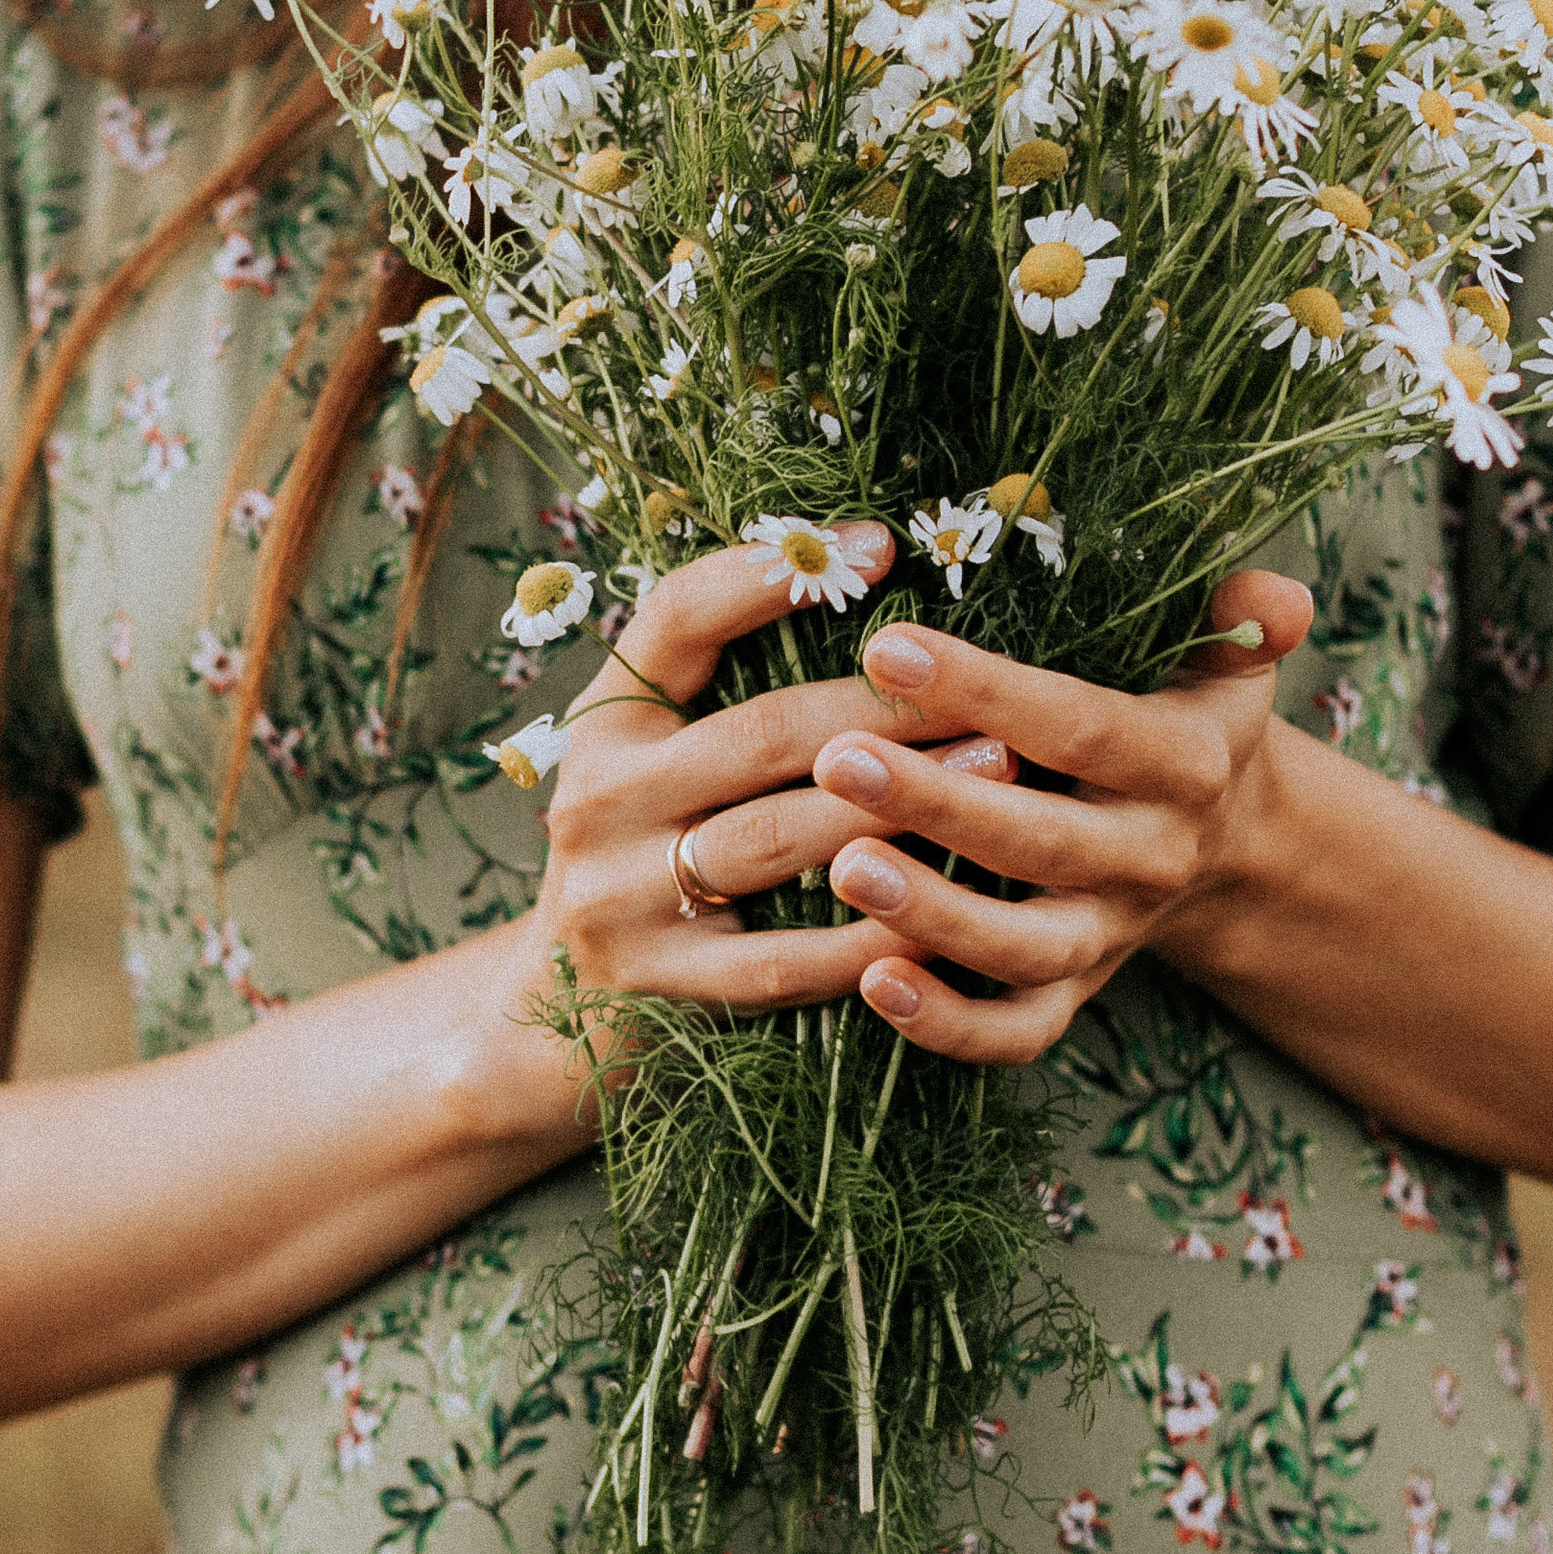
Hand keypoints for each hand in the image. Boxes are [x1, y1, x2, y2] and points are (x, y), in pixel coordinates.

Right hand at [523, 526, 1015, 1034]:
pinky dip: (867, 934)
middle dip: (887, 707)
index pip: (679, 616)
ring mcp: (621, 897)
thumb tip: (859, 577)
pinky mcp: (660, 987)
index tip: (880, 545)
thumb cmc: (648, 847)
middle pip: (761, 732)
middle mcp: (599, 798)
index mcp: (606, 721)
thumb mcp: (654, 755)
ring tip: (997, 773)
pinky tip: (945, 913)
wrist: (554, 1008)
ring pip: (777, 837)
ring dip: (899, 806)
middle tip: (989, 690)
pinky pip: (783, 960)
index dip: (772, 574)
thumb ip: (727, 686)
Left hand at [790, 568, 1316, 1063]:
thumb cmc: (1190, 716)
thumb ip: (1239, 618)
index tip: (888, 649)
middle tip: (837, 760)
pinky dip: (949, 1025)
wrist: (1227, 839)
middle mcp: (1152, 858)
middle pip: (1043, 842)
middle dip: (935, 803)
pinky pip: (1017, 1031)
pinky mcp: (1077, 992)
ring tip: (842, 869)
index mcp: (1186, 766)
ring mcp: (1112, 935)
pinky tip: (874, 982)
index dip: (987, 691)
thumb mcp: (1227, 662)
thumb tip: (1278, 592)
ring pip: (1025, 949)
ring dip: (933, 917)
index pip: (1082, 727)